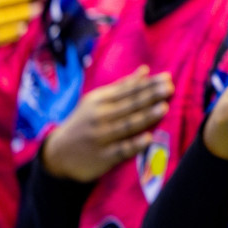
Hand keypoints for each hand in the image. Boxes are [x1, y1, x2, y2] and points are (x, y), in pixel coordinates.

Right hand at [41, 66, 173, 181]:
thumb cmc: (85, 122)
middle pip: (129, 106)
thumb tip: (145, 70)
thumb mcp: (98, 101)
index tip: (167, 78)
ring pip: (126, 125)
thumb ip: (122, 87)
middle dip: (150, 96)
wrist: (58, 153)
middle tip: (170, 89)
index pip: (127, 90)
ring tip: (163, 108)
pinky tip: (148, 138)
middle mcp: (99, 117)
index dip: (148, 84)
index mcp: (99, 100)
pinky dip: (134, 144)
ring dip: (145, 117)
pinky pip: (121, 150)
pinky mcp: (102, 157)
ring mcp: (100, 137)